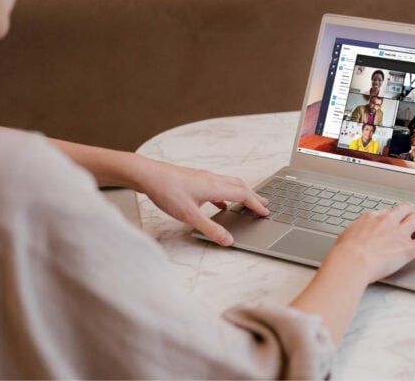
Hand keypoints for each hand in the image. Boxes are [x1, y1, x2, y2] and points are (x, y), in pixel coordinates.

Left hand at [139, 159, 268, 245]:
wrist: (148, 175)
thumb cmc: (167, 191)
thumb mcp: (189, 216)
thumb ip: (210, 229)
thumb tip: (227, 240)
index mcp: (215, 187)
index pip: (243, 195)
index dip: (256, 205)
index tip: (265, 212)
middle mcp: (213, 179)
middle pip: (240, 186)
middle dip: (254, 196)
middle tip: (265, 204)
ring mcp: (204, 177)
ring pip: (229, 183)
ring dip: (241, 193)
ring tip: (247, 202)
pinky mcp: (195, 179)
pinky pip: (217, 185)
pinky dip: (226, 194)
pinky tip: (220, 203)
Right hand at [324, 203, 414, 283]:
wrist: (352, 261)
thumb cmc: (345, 253)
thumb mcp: (347, 236)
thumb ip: (356, 234)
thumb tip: (354, 237)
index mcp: (373, 218)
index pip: (388, 212)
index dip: (392, 219)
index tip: (392, 225)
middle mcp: (388, 221)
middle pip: (406, 208)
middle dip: (409, 215)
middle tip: (409, 226)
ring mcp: (400, 234)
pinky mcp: (408, 248)